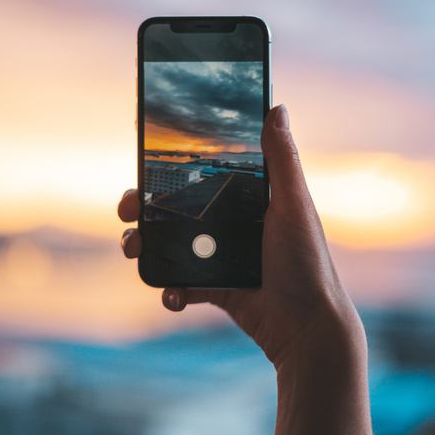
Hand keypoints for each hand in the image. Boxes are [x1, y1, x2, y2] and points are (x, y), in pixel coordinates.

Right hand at [118, 105, 363, 368]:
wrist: (306, 326)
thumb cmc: (307, 261)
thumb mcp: (294, 205)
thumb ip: (283, 159)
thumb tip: (277, 107)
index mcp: (246, 199)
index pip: (202, 172)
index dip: (170, 162)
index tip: (141, 146)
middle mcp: (228, 223)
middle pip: (174, 207)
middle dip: (142, 205)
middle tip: (127, 208)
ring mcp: (217, 256)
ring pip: (168, 243)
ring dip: (143, 245)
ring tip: (134, 250)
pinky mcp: (212, 287)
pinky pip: (179, 284)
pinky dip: (170, 289)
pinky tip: (175, 294)